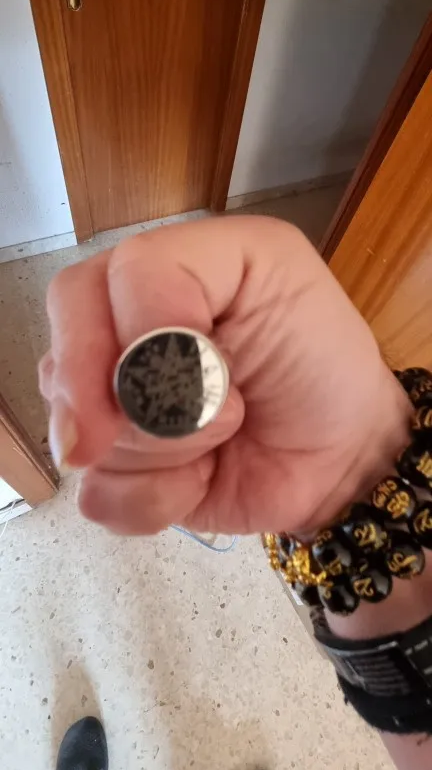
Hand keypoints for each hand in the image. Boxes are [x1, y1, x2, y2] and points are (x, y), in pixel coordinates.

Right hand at [39, 217, 409, 535]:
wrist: (346, 452)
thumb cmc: (321, 353)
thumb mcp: (270, 268)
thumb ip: (179, 281)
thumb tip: (120, 373)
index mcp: (148, 273)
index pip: (79, 294)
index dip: (131, 339)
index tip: (206, 370)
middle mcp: (116, 339)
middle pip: (61, 369)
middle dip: (144, 409)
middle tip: (219, 418)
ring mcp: (112, 410)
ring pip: (77, 441)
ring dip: (165, 455)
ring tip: (224, 438)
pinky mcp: (122, 475)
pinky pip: (98, 498)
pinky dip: (158, 500)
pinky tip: (200, 480)